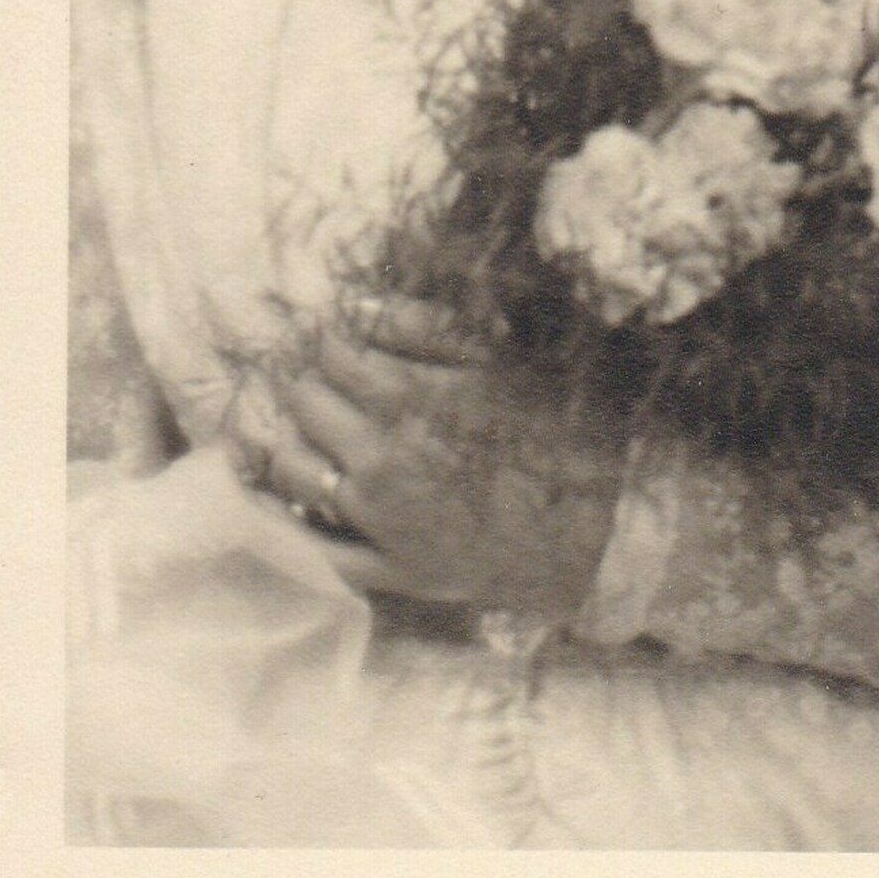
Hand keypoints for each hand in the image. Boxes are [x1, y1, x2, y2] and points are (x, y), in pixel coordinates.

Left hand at [226, 298, 628, 614]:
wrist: (603, 528)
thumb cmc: (562, 432)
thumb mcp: (505, 362)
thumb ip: (428, 328)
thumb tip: (357, 306)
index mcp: (415, 401)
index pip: (334, 354)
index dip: (331, 337)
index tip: (338, 334)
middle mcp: (385, 461)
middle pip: (307, 404)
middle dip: (311, 380)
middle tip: (327, 375)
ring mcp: (382, 522)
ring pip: (294, 471)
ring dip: (291, 439)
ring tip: (307, 425)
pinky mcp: (390, 571)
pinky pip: (310, 549)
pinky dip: (282, 521)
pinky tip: (275, 497)